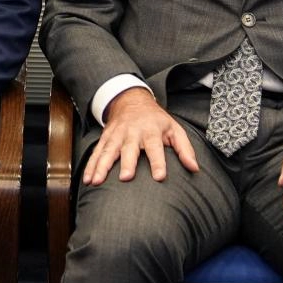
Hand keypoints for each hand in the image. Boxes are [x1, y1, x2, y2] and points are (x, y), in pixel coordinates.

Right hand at [82, 87, 196, 186]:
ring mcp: (116, 135)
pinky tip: (87, 179)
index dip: (158, 162)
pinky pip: (97, 152)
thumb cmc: (156, 120)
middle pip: (129, 149)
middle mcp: (132, 132)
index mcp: (151, 131)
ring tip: (96, 181)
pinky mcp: (105, 138)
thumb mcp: (174, 129)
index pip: (155, 147)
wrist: (131, 100)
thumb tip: (194, 169)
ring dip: (101, 166)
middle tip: (125, 178)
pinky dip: (91, 165)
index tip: (159, 177)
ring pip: (108, 151)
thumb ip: (185, 149)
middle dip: (127, 163)